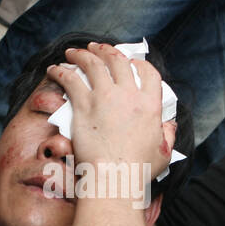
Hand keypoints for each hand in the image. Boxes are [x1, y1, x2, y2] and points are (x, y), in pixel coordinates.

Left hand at [46, 44, 173, 175]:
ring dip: (82, 54)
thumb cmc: (138, 170)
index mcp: (150, 104)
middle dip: (106, 50)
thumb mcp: (164, 152)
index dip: (138, 63)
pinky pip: (70, 80)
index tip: (130, 63)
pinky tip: (54, 69)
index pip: (148, 72)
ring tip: (73, 52)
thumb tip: (170, 124)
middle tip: (96, 48)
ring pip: (92, 64)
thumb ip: (168, 134)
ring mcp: (104, 98)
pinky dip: (60, 71)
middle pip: (118, 61)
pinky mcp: (83, 106)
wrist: (114, 177)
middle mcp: (128, 95)